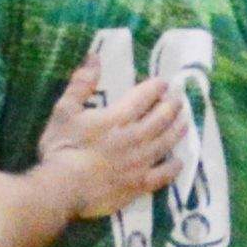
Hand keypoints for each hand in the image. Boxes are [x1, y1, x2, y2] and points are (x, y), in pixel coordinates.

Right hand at [35, 65, 189, 219]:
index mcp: (117, 117)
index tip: (164, 83)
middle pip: (161, 118)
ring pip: (166, 143)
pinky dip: (172, 167)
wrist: (62, 189)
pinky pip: (163, 175)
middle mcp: (134, 137)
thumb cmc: (61, 148)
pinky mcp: (138, 185)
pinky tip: (178, 162)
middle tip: (179, 98)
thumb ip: (81, 84)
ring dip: (177, 130)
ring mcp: (139, 163)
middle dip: (172, 105)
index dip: (156, 88)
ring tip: (185, 122)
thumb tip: (94, 57)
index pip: (143, 97)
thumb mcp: (64, 110)